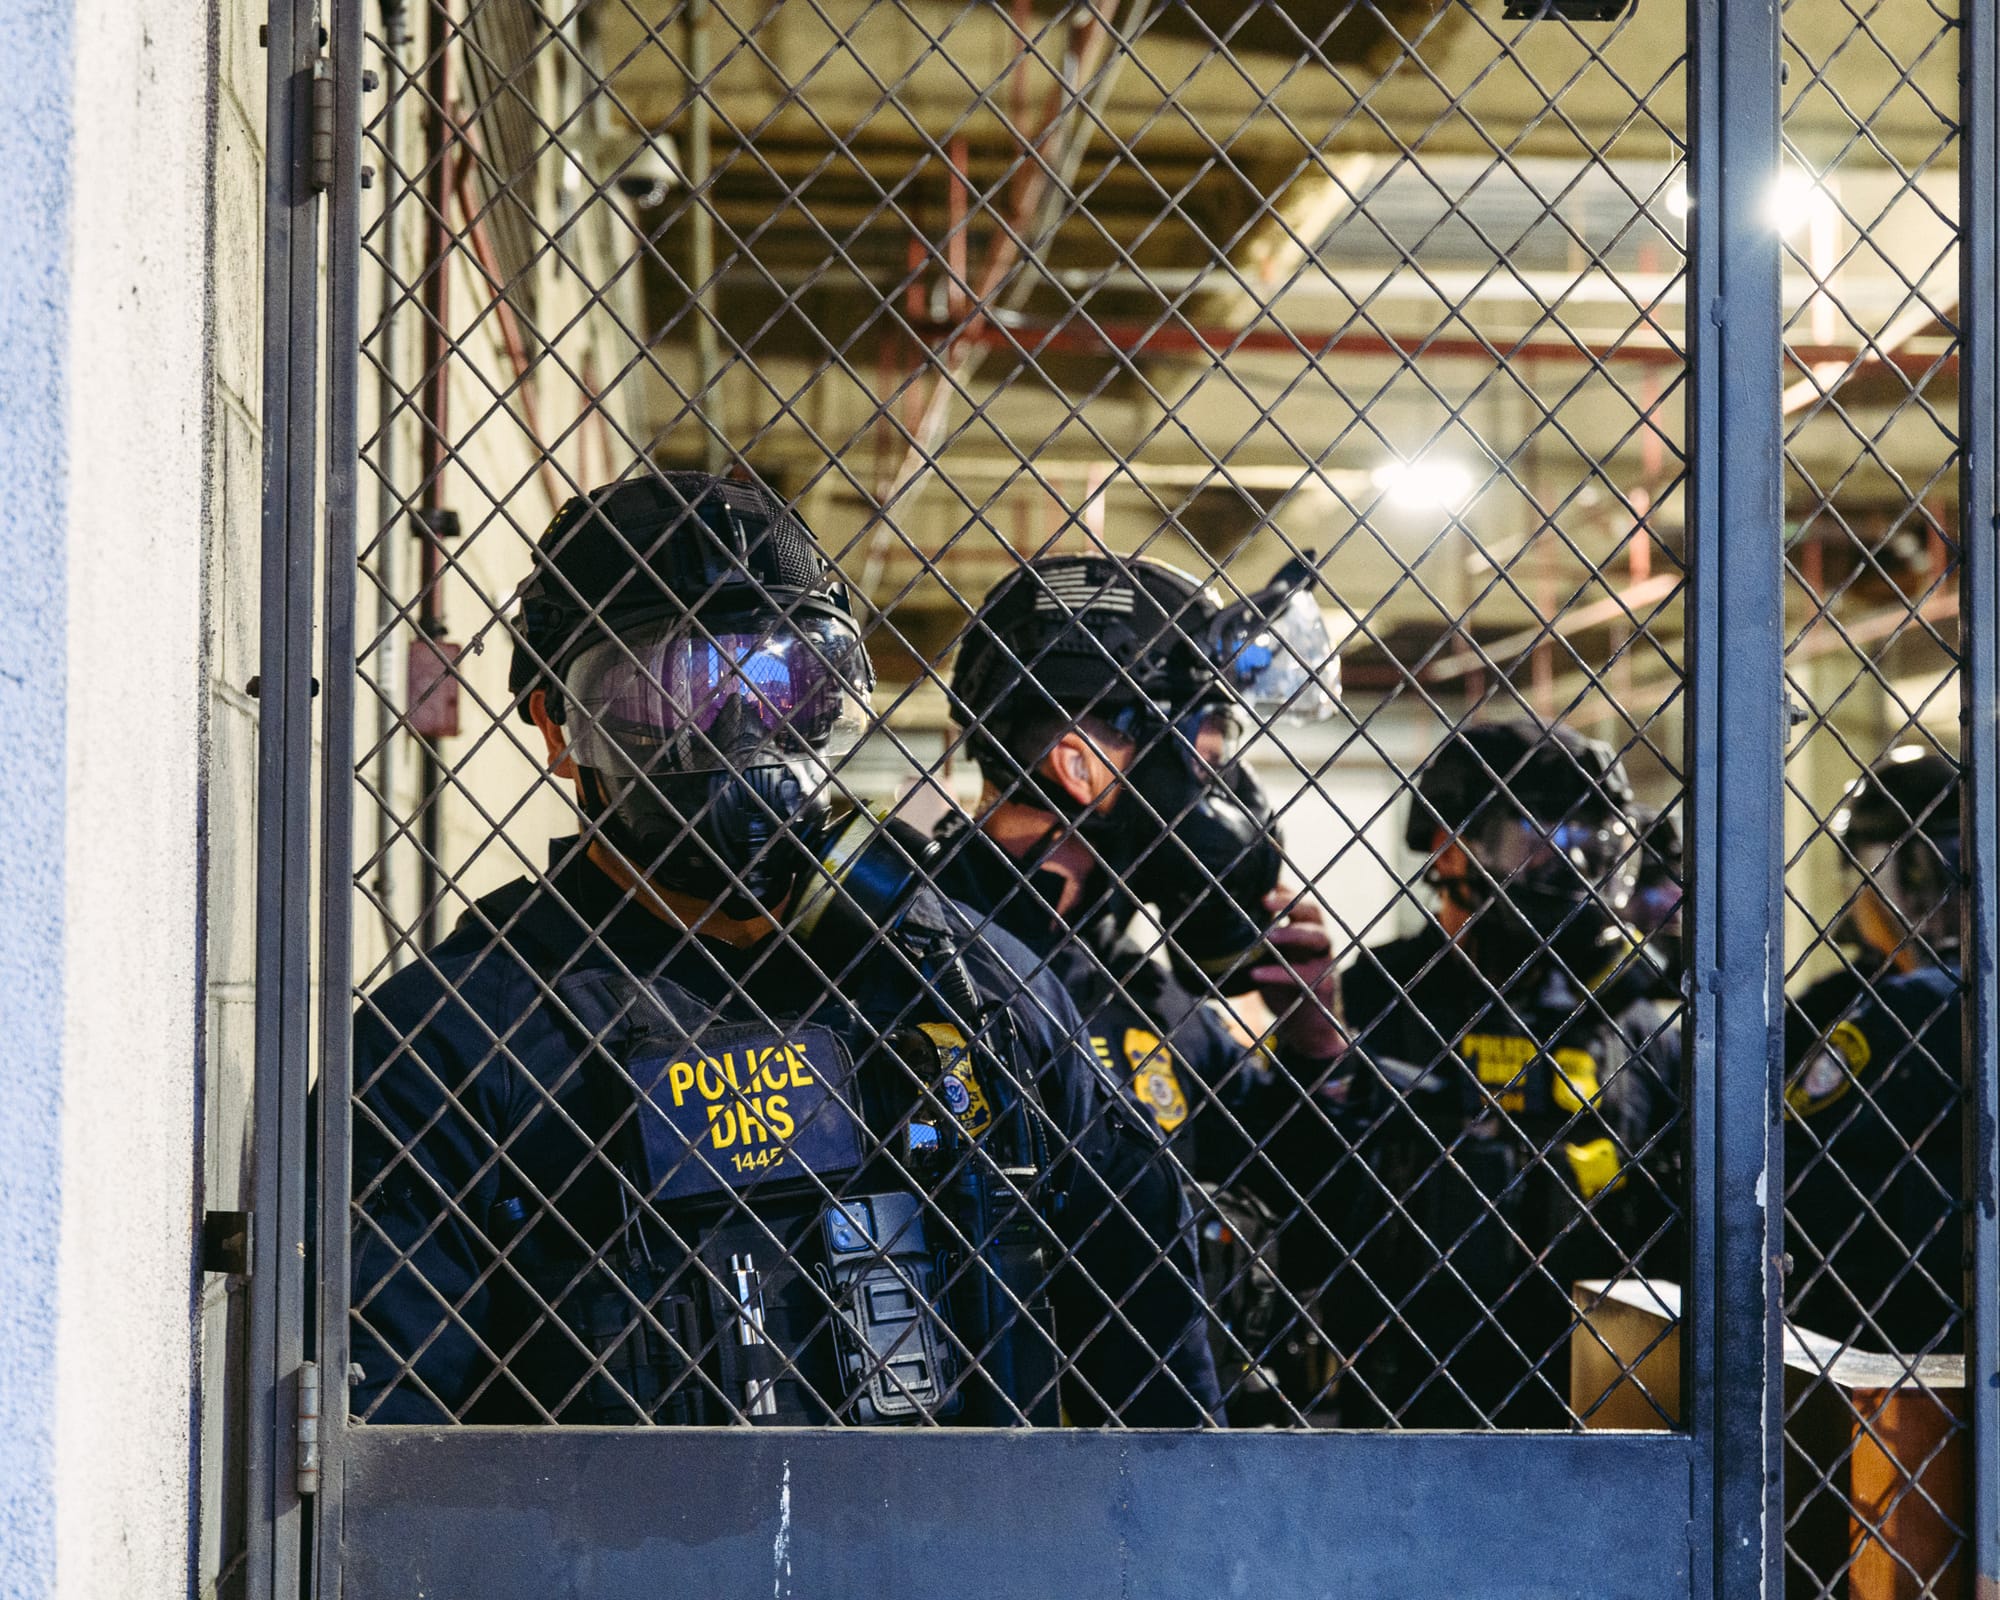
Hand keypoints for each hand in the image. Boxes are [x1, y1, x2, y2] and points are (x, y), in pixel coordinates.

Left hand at [1247, 887, 1346, 1063]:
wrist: (1307, 1028)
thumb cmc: (1284, 988)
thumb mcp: (1271, 959)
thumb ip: (1260, 939)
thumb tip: (1226, 921)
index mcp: (1305, 930)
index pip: (1299, 901)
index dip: (1284, 889)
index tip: (1260, 881)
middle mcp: (1319, 941)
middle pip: (1313, 911)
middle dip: (1290, 901)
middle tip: (1264, 899)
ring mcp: (1324, 961)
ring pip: (1317, 937)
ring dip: (1291, 933)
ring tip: (1267, 935)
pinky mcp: (1324, 984)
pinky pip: (1303, 975)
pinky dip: (1277, 973)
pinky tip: (1254, 974)